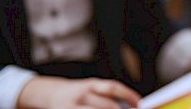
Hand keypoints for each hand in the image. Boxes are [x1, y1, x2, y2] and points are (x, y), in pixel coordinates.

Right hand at [17, 76, 139, 108]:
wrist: (50, 94)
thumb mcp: (93, 88)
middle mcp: (82, 94)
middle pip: (107, 105)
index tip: (140, 104)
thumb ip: (108, 95)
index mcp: (91, 84)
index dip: (129, 95)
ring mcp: (72, 106)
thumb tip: (132, 104)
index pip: (113, 87)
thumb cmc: (79, 93)